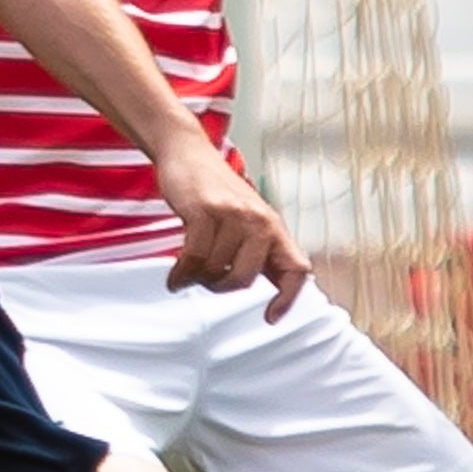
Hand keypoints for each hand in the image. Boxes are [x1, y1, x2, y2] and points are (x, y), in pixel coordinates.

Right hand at [155, 143, 314, 321]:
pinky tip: (175, 277)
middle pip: (246, 279)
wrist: (188, 153)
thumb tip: (275, 291)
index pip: (296, 269)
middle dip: (221, 287)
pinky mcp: (206, 211)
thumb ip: (259, 251)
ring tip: (188, 269)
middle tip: (207, 281)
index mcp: (273, 227)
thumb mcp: (246, 219)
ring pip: (216, 270)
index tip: (270, 318)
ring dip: (196, 277)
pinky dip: (181, 274)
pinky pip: (194, 259)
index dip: (287, 298)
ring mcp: (233, 214)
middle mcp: (259, 221)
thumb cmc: (216, 191)